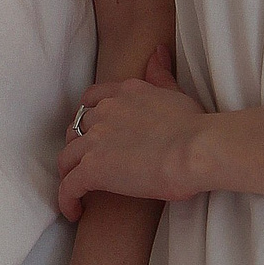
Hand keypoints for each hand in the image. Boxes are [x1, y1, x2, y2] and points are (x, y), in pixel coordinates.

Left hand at [59, 46, 206, 216]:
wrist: (197, 149)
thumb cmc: (197, 126)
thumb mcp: (177, 92)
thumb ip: (161, 74)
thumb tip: (156, 52)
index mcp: (124, 93)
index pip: (91, 100)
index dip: (87, 117)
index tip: (93, 133)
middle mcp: (105, 112)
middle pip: (76, 128)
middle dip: (78, 145)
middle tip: (89, 165)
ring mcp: (96, 140)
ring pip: (66, 157)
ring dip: (70, 173)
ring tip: (80, 190)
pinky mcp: (93, 169)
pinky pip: (68, 186)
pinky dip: (67, 199)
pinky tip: (75, 212)